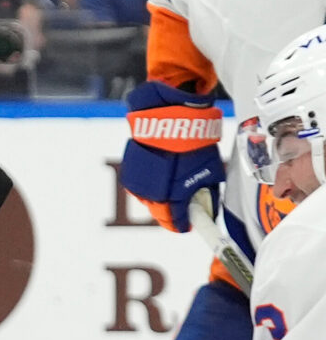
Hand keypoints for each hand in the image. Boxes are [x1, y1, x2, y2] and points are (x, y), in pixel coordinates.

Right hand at [121, 81, 224, 232]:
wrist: (168, 115)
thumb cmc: (192, 140)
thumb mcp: (209, 169)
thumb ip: (206, 192)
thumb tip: (206, 206)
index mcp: (172, 197)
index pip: (176, 222)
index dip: (185, 224)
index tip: (191, 224)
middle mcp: (151, 196)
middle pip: (161, 215)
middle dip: (173, 212)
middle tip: (185, 204)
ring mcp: (138, 186)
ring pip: (150, 202)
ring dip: (161, 198)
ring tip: (173, 183)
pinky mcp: (130, 174)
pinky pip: (142, 188)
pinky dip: (151, 185)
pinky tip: (162, 173)